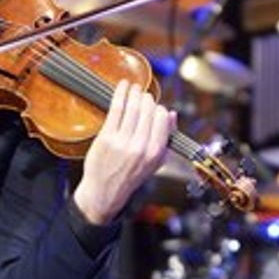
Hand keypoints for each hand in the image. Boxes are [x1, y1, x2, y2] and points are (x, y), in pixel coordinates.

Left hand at [73, 81, 173, 223]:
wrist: (105, 192)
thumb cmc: (131, 176)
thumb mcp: (156, 162)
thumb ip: (166, 138)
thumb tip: (173, 115)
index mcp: (155, 152)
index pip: (162, 118)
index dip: (159, 109)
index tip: (154, 106)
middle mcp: (140, 147)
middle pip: (148, 110)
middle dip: (146, 99)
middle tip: (142, 94)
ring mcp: (122, 142)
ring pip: (133, 107)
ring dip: (134, 93)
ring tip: (133, 87)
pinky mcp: (106, 138)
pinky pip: (116, 109)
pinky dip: (120, 94)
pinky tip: (122, 86)